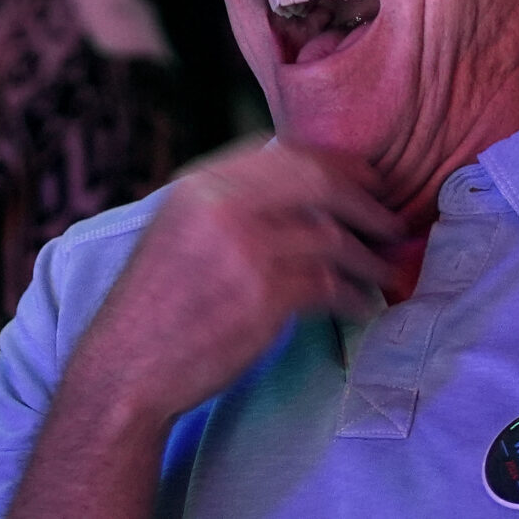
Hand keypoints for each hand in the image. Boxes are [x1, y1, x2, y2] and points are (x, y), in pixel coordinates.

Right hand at [64, 140, 401, 427]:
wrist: (127, 366)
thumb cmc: (156, 304)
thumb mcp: (179, 229)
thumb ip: (229, 203)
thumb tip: (298, 189)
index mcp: (201, 184)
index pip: (285, 153)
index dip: (336, 164)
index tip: (366, 179)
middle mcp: (223, 206)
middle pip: (318, 183)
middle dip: (365, 201)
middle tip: (392, 221)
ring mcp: (245, 250)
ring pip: (331, 237)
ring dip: (368, 255)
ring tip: (386, 269)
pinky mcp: (263, 296)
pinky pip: (328, 285)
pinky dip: (354, 294)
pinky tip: (363, 304)